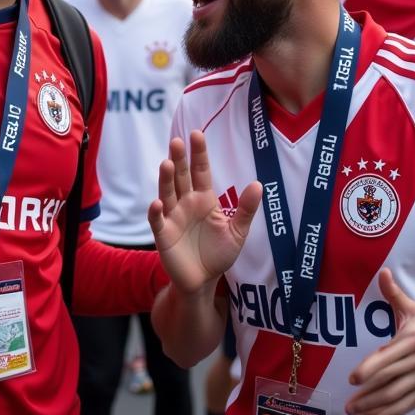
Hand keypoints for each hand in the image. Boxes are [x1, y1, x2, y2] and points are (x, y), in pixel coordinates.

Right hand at [148, 130, 260, 295]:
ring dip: (166, 179)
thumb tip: (258, 184)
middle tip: (177, 141)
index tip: (197, 134)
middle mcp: (186, 203)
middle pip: (181, 177)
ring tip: (167, 164)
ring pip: (167, 193)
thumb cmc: (219, 253)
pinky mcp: (163, 235)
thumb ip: (246, 209)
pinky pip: (158, 221)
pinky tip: (158, 203)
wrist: (203, 280)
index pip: (201, 171)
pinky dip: (156, 212)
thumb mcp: (238, 232)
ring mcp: (173, 217)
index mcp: (204, 199)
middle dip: (179, 159)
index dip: (199, 154)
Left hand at [345, 268, 414, 414]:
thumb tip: (383, 272)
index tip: (353, 378)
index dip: (371, 368)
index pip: (389, 357)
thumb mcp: (412, 310)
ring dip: (374, 408)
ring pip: (396, 396)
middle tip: (348, 403)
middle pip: (390, 380)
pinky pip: (406, 406)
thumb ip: (394, 294)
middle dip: (367, 394)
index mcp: (413, 341)